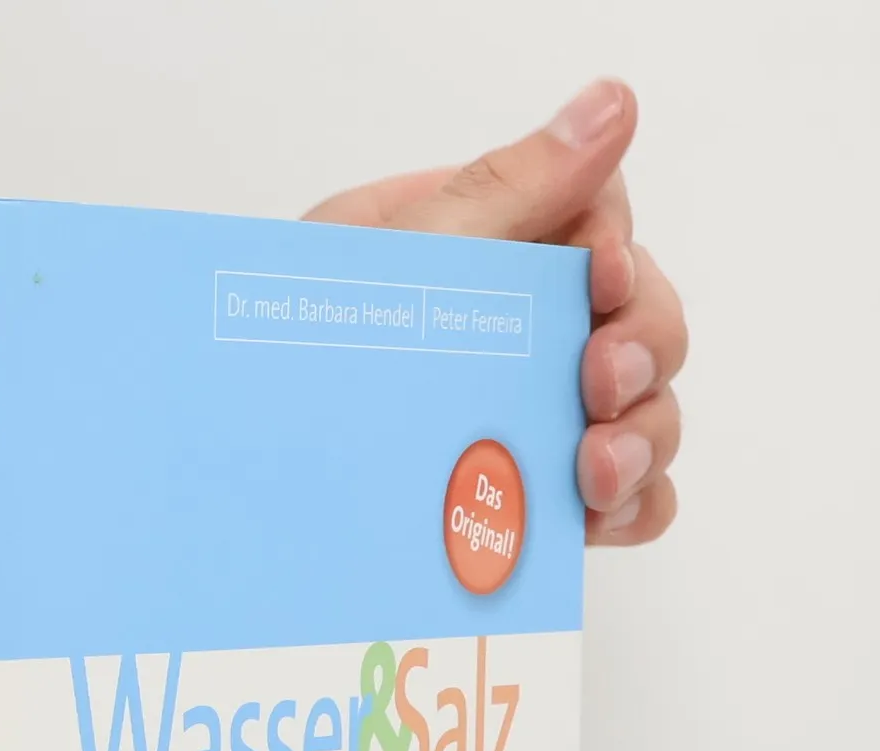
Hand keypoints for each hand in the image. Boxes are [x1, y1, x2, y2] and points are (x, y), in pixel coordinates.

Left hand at [304, 80, 684, 546]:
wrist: (235, 495)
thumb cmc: (286, 368)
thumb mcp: (393, 268)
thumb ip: (507, 192)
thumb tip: (611, 107)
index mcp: (469, 253)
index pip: (594, 223)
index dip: (617, 253)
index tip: (601, 283)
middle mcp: (504, 337)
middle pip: (637, 318)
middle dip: (642, 348)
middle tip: (598, 385)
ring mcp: (519, 425)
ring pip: (644, 411)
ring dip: (644, 435)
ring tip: (594, 472)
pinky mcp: (524, 507)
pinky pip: (622, 501)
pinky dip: (633, 504)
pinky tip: (595, 514)